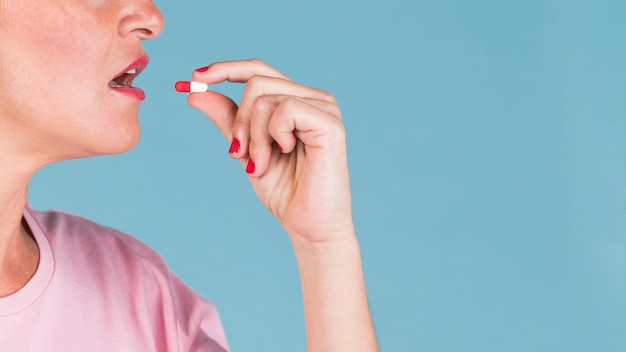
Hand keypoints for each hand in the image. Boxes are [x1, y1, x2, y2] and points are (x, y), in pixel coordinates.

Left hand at [187, 59, 353, 244]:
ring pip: (265, 97)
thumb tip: (196, 91)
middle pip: (257, 82)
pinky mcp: (330, 124)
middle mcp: (313, 98)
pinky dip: (273, 135)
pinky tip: (284, 152)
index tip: (195, 76)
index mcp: (296, 101)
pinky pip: (285, 109)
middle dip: (238, 121)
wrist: (309, 227)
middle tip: (239, 154)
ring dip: (253, 136)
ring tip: (261, 163)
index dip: (226, 69)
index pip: (258, 70)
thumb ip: (228, 121)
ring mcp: (324, 108)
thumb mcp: (246, 150)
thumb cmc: (285, 191)